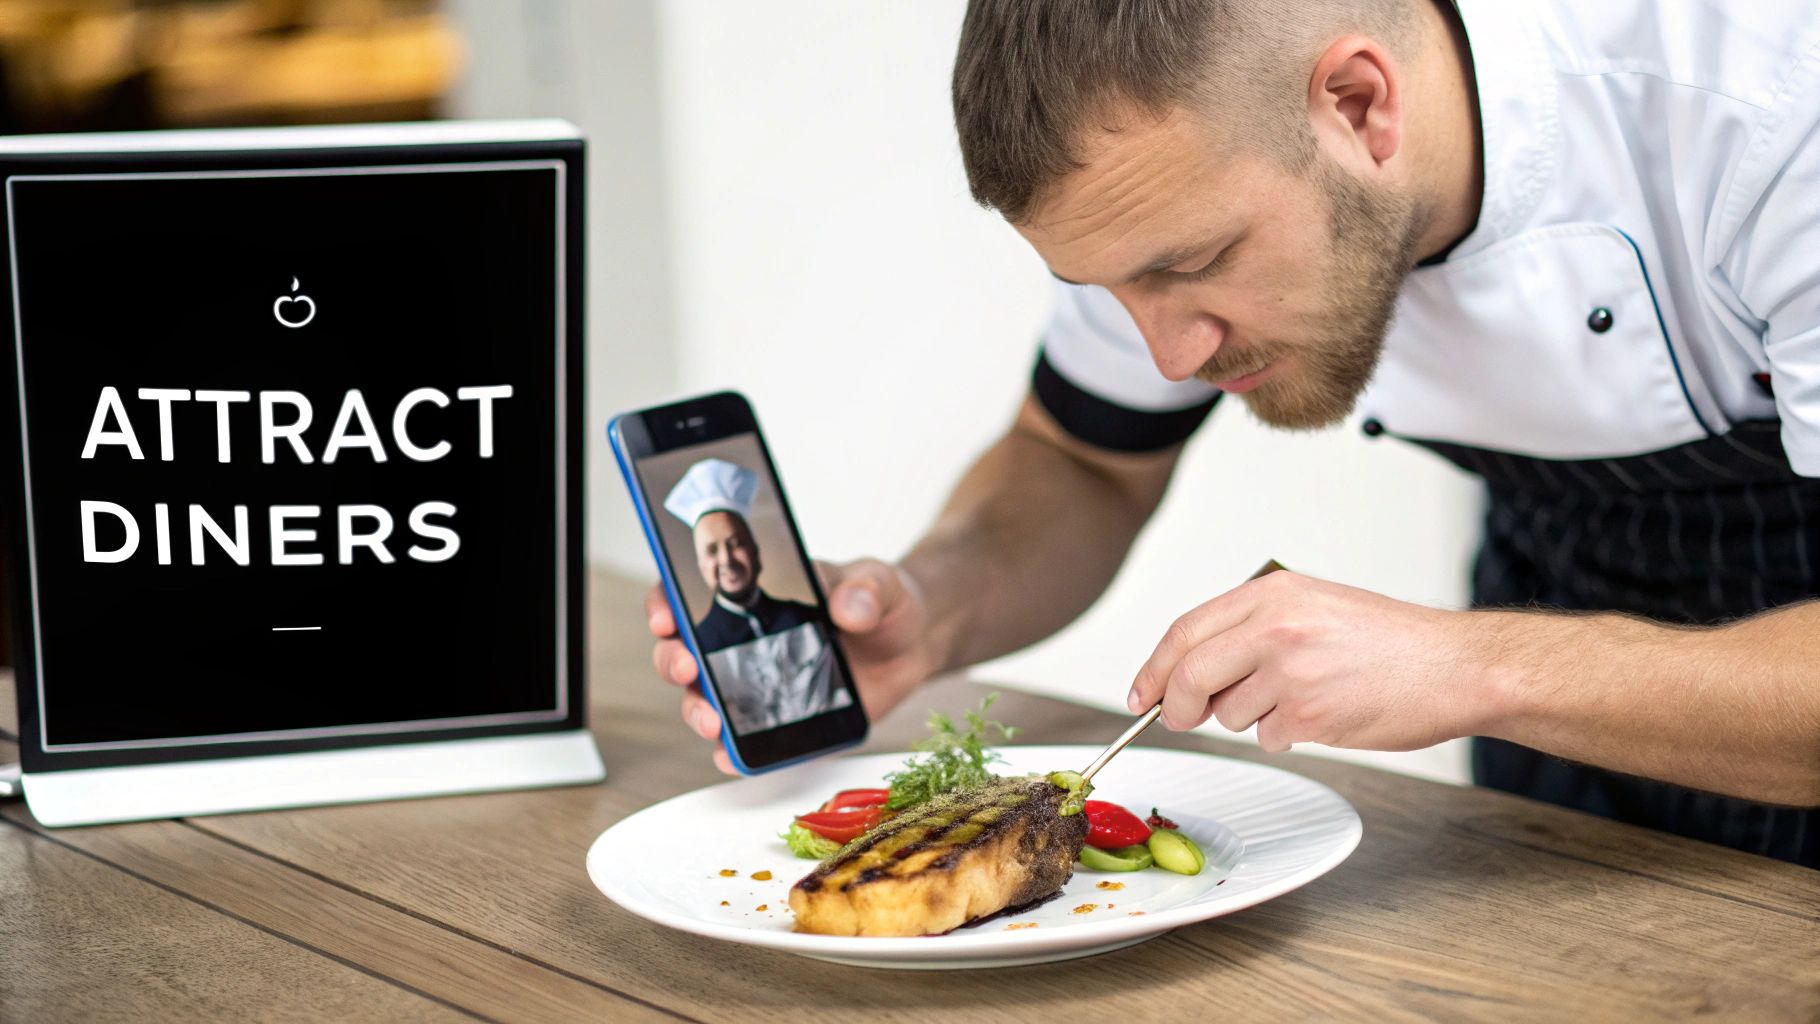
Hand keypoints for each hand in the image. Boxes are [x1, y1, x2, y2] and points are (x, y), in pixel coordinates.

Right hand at [647, 558, 936, 772]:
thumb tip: (850, 607)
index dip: (667, 602)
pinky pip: (746, 742)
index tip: (666, 615)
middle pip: (685, 651)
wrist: (911, 644)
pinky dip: (732, 752)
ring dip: (697, 711)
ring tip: (712, 720)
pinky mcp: (780, 721)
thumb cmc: (882, 601)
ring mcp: (758, 684)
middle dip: (673, 661)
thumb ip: (866, 588)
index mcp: (755, 595)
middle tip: (687, 668)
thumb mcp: (880, 582)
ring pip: (704, 700)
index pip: (691, 593)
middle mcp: (743, 641)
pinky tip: (731, 756)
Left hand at [1126, 570, 1487, 752]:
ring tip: (1304, 697)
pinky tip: (1326, 714)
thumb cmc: (1391, 642)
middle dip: (1178, 707)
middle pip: (1190, 676)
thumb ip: (1252, 629)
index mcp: (1272, 595)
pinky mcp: (1309, 713)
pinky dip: (1288, 734)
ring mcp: (1290, 671)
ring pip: (1228, 713)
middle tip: (1183, 718)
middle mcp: (1275, 627)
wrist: (1455, 666)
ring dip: (1252, 717)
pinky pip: (1268, 736)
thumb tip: (1191, 671)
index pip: (1185, 631)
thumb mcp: (1314, 607)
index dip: (1155, 669)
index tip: (1143, 695)